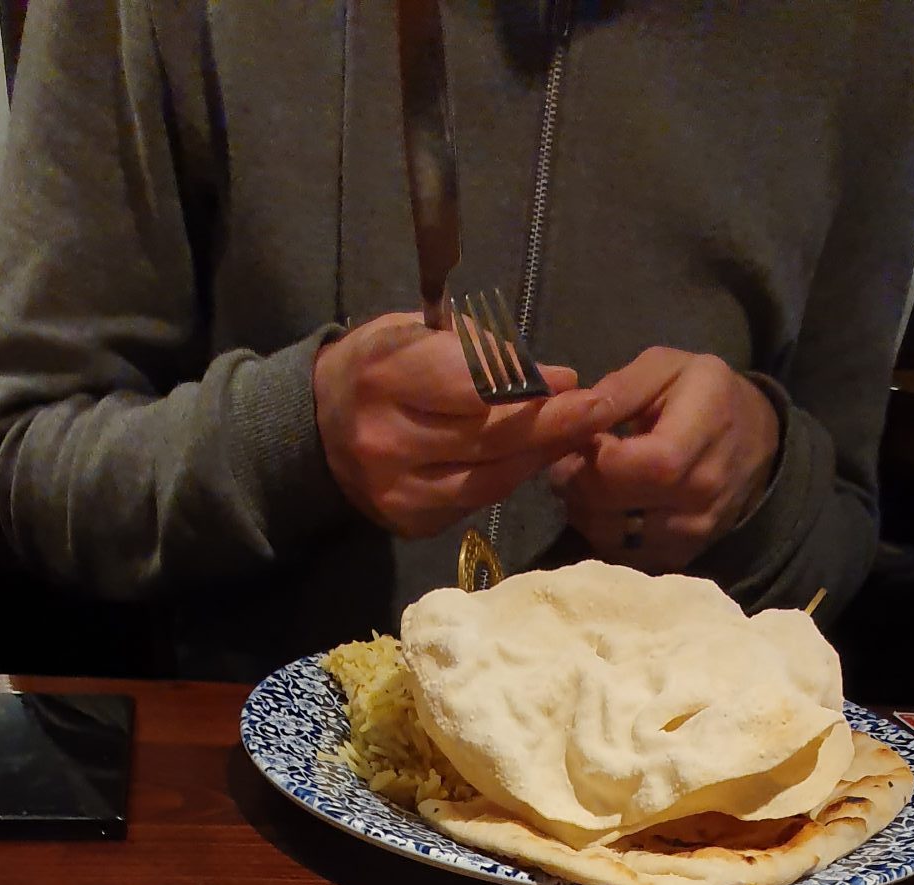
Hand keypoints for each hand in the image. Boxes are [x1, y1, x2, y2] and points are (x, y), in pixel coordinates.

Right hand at [314, 312, 609, 538]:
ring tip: (577, 434)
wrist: (317, 431)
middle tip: (597, 408)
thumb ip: (475, 351)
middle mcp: (389, 439)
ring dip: (541, 456)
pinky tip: (534, 460)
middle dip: (552, 423)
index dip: (528, 386)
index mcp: (386, 377)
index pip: (474, 387)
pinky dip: (511, 479)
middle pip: (490, 437)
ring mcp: (398, 489)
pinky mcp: (410, 521)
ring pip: (491, 478)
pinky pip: (476, 502)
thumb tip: (547, 376)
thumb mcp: (415, 333)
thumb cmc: (377, 368)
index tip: (568, 379)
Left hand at [548, 350, 780, 571]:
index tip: (579, 441)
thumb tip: (574, 411)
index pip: (622, 468)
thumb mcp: (667, 368)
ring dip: (586, 512)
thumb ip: (620, 389)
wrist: (757, 440)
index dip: (588, 459)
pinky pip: (625, 557)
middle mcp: (698, 495)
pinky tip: (609, 506)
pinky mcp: (682, 556)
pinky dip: (604, 533)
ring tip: (590, 482)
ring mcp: (692, 533)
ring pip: (610, 538)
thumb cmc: (706, 395)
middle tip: (572, 462)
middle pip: (610, 509)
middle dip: (577, 485)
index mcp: (695, 439)